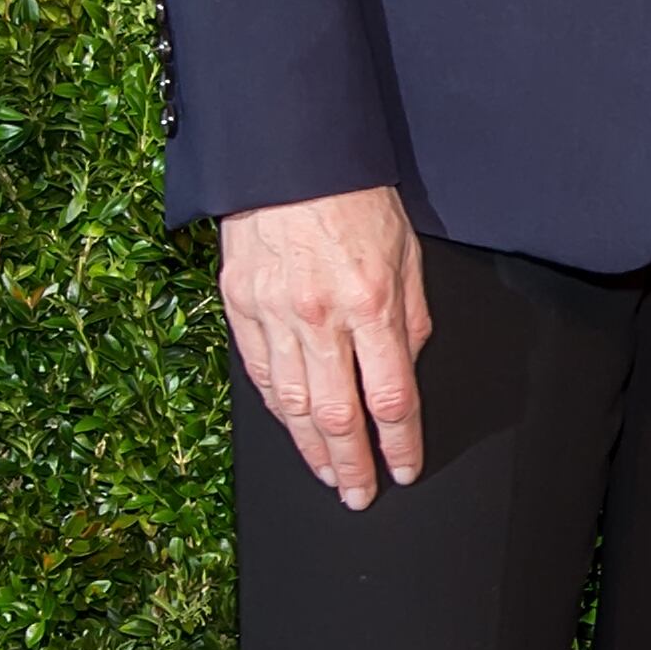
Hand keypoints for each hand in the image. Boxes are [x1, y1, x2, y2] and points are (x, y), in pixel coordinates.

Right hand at [219, 185, 432, 509]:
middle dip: (354, 466)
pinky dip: (276, 413)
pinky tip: (291, 431)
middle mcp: (321, 316)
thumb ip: (411, 315)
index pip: (391, 397)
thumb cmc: (353, 194)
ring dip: (313, 451)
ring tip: (329, 476)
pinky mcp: (240, 308)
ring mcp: (274, 316)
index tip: (405, 468)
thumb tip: (409, 368)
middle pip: (339, 416)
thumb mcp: (406, 249)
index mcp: (371, 301)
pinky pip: (259, 376)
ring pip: (292, 407)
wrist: (289, 155)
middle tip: (361, 494)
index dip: (400, 443)